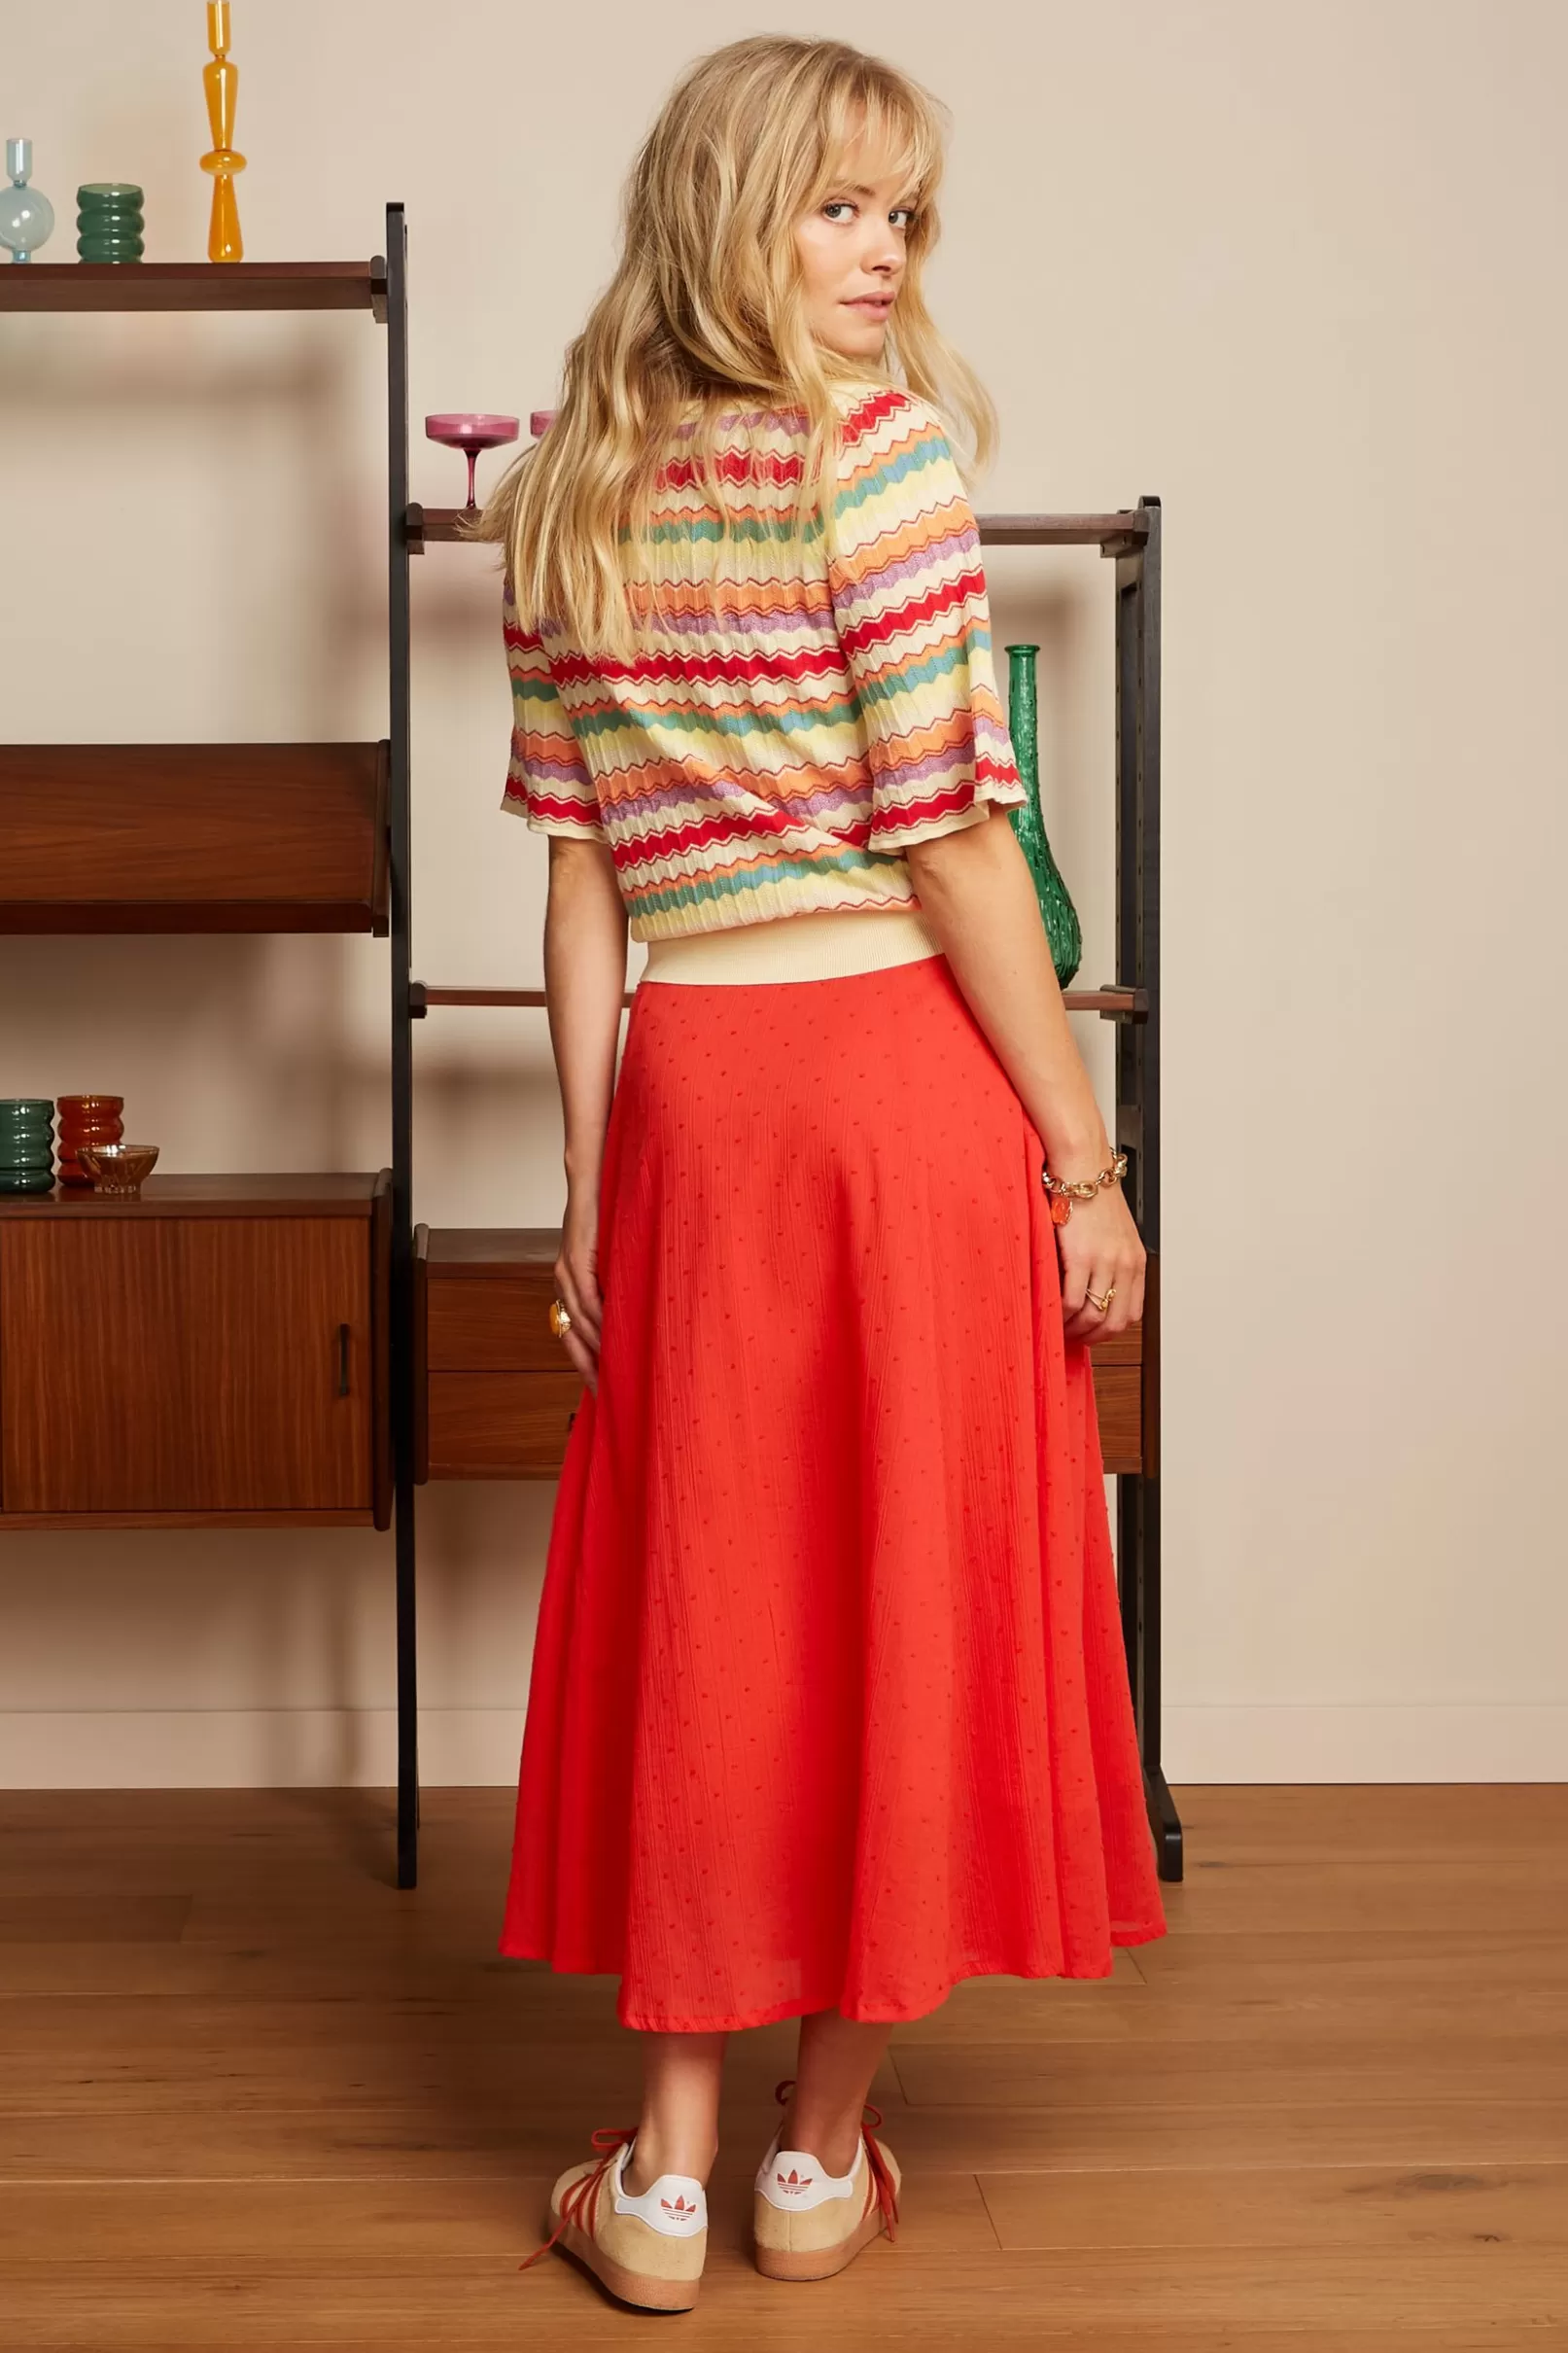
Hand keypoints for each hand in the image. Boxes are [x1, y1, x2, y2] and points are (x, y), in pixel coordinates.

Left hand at [553, 1181, 604, 1394]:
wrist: (592, 1180)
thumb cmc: (607, 1219)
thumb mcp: (609, 1261)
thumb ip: (616, 1287)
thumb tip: (636, 1316)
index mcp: (567, 1287)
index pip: (573, 1337)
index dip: (585, 1366)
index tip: (601, 1393)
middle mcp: (561, 1283)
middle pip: (574, 1338)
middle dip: (590, 1367)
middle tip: (609, 1394)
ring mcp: (566, 1271)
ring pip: (582, 1321)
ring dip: (600, 1347)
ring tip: (619, 1370)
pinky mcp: (576, 1258)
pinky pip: (587, 1296)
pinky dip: (601, 1317)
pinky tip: (614, 1334)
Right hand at [1054, 1182, 1144, 1345]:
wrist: (1082, 1169)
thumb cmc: (1092, 1197)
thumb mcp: (1115, 1234)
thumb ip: (1112, 1263)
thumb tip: (1094, 1290)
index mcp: (1136, 1261)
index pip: (1132, 1314)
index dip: (1110, 1330)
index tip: (1092, 1331)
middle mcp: (1125, 1264)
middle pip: (1114, 1322)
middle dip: (1091, 1336)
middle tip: (1073, 1335)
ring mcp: (1105, 1262)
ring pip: (1092, 1316)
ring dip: (1074, 1328)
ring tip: (1059, 1325)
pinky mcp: (1081, 1257)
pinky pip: (1072, 1300)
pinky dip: (1061, 1314)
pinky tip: (1052, 1311)